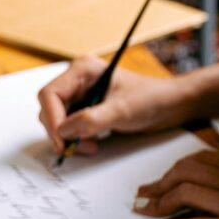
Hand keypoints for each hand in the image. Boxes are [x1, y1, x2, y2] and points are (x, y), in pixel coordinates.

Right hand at [38, 57, 195, 155]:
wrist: (169, 106)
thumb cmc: (150, 99)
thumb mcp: (122, 110)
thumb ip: (91, 120)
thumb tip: (63, 131)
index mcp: (83, 69)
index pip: (50, 94)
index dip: (52, 119)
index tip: (62, 141)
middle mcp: (77, 79)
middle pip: (50, 108)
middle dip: (60, 131)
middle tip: (74, 148)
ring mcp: (81, 94)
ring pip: (57, 119)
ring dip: (68, 137)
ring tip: (90, 146)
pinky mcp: (86, 108)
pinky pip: (69, 125)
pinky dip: (76, 137)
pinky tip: (92, 143)